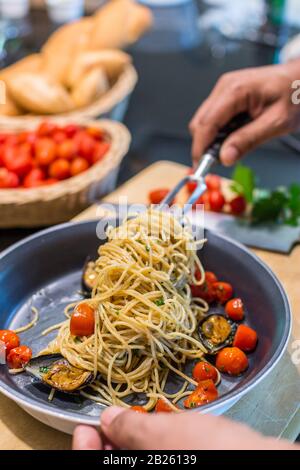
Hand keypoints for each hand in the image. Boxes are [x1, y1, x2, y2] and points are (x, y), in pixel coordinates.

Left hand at [72, 407, 296, 449]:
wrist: (266, 464)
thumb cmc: (217, 454)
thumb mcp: (166, 436)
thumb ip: (130, 428)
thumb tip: (108, 419)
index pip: (95, 468)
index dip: (85, 450)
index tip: (83, 428)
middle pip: (117, 465)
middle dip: (107, 445)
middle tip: (104, 423)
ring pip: (141, 460)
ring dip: (129, 446)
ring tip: (127, 424)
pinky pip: (163, 460)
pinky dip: (152, 451)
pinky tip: (154, 435)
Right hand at [190, 60, 299, 165]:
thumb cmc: (295, 94)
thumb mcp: (276, 123)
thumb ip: (248, 140)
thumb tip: (225, 157)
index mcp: (236, 90)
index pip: (207, 123)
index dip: (200, 147)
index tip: (201, 165)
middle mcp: (225, 87)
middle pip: (200, 122)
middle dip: (205, 144)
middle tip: (217, 162)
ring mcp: (225, 90)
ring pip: (205, 121)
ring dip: (212, 139)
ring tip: (230, 150)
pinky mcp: (227, 95)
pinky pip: (214, 117)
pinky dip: (218, 132)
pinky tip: (233, 138)